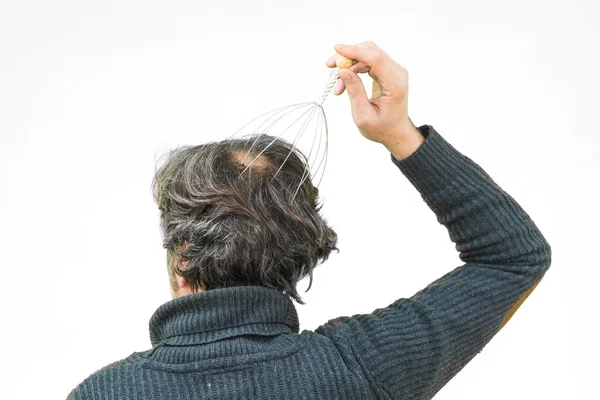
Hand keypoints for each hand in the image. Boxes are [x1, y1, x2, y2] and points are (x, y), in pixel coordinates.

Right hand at [326, 41, 422, 158]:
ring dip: (349, 63)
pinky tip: (344, 82)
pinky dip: (354, 68)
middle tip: (329, 66)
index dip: (355, 51)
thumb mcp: (363, 115)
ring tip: (336, 82)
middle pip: (371, 51)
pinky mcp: (387, 71)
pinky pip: (368, 61)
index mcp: (395, 84)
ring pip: (368, 54)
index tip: (336, 49)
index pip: (375, 58)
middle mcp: (397, 73)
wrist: (395, 132)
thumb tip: (343, 71)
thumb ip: (354, 92)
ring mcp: (393, 71)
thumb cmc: (381, 128)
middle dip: (348, 55)